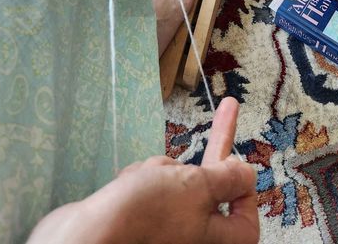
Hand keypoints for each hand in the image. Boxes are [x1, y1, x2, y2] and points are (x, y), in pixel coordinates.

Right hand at [27, 98, 258, 243]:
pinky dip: (144, 180)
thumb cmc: (149, 210)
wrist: (90, 233)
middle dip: (199, 161)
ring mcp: (165, 233)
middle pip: (210, 192)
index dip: (245, 187)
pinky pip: (153, 192)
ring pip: (177, 185)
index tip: (240, 159)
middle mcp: (192, 240)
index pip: (246, 219)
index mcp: (217, 241)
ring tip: (146, 177)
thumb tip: (247, 173)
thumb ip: (228, 178)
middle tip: (228, 107)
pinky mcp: (140, 224)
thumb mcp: (199, 186)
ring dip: (164, 170)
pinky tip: (128, 183)